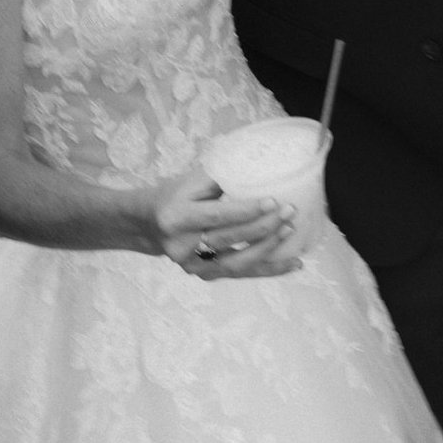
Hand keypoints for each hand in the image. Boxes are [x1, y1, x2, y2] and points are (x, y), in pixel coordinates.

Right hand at [149, 166, 301, 279]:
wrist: (149, 224)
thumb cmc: (175, 194)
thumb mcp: (191, 180)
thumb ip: (221, 176)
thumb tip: (260, 167)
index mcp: (178, 217)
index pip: (217, 216)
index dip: (246, 210)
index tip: (274, 200)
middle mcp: (182, 246)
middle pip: (229, 240)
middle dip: (263, 227)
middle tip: (289, 212)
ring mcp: (192, 266)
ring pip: (236, 264)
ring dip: (268, 250)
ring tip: (291, 233)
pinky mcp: (203, 275)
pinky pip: (239, 274)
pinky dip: (268, 269)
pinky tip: (292, 263)